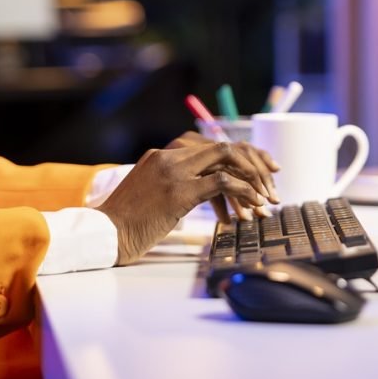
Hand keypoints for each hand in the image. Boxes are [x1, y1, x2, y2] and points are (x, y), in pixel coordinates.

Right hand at [98, 139, 279, 264]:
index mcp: (163, 154)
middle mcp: (170, 155)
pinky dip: (243, 191)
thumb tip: (208, 190)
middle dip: (254, 161)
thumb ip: (176, 184)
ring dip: (252, 177)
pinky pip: (222, 182)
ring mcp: (174, 171)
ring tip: (266, 198)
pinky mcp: (179, 191)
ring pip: (227, 158)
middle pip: (224, 146)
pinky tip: (253, 205)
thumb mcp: (151, 192)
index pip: (211, 144)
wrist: (103, 234)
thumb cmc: (128, 222)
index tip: (260, 167)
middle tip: (273, 179)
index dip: (240, 152)